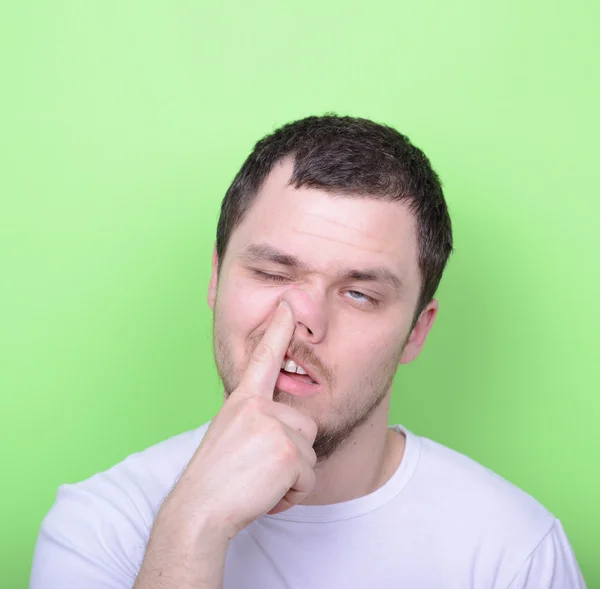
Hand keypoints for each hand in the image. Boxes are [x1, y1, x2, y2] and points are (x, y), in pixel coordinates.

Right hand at [160, 299, 317, 540]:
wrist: (199, 510)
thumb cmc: (215, 478)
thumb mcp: (231, 435)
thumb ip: (255, 421)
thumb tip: (281, 425)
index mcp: (243, 401)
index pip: (263, 358)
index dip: (278, 329)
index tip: (288, 303)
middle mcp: (258, 407)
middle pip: (305, 426)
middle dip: (292, 453)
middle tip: (259, 468)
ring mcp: (273, 426)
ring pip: (309, 454)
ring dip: (291, 476)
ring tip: (259, 480)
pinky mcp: (288, 451)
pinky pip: (310, 477)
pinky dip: (293, 493)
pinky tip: (267, 492)